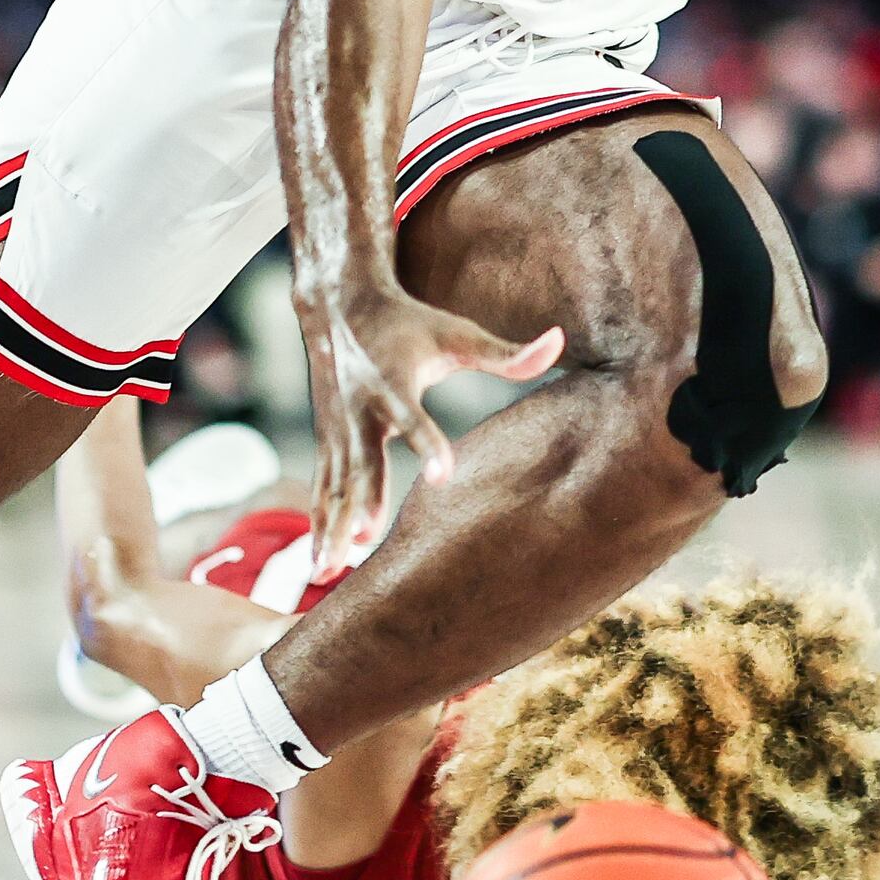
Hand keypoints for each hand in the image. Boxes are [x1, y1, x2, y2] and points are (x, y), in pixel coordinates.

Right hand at [295, 269, 563, 551]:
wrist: (338, 305)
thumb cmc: (410, 322)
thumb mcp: (456, 333)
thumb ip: (506, 352)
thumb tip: (559, 342)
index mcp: (394, 381)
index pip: (412, 416)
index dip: (427, 444)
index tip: (441, 477)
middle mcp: (360, 410)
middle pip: (363, 463)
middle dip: (363, 503)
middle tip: (365, 542)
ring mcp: (338, 430)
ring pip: (335, 486)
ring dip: (330, 528)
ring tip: (324, 573)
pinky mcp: (326, 443)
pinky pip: (323, 490)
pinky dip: (319, 527)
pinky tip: (320, 569)